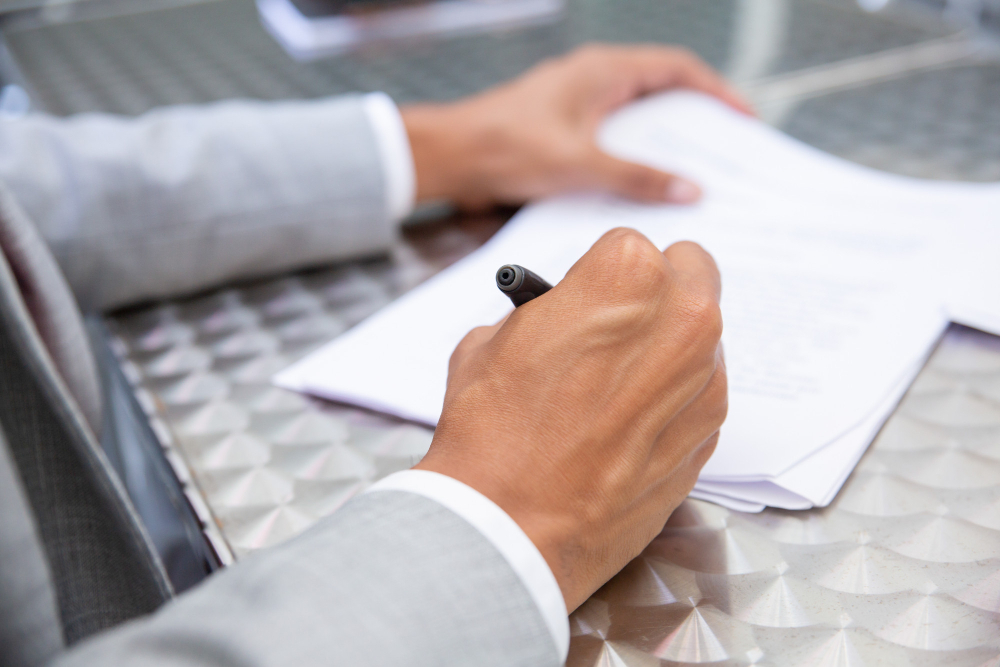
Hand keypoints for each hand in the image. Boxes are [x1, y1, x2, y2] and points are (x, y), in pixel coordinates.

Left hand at [401, 43, 750, 209]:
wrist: (452, 158)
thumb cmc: (507, 147)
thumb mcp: (582, 165)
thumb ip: (638, 178)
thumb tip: (689, 189)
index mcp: (603, 71)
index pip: (676, 69)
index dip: (715, 92)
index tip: (742, 118)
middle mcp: (593, 79)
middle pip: (660, 91)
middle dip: (695, 119)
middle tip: (724, 150)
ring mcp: (576, 103)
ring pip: (634, 117)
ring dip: (662, 141)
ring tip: (692, 173)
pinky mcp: (562, 128)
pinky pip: (611, 136)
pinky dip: (632, 155)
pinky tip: (642, 187)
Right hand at [414, 229, 727, 610]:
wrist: (512, 525)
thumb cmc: (494, 432)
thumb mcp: (495, 337)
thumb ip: (550, 308)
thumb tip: (566, 313)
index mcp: (627, 278)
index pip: (630, 246)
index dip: (599, 274)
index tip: (585, 297)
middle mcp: (682, 320)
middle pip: (689, 273)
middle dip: (654, 291)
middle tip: (617, 324)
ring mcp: (704, 380)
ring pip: (699, 332)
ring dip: (667, 343)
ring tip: (614, 384)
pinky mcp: (710, 432)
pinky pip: (701, 388)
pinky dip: (674, 394)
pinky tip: (626, 424)